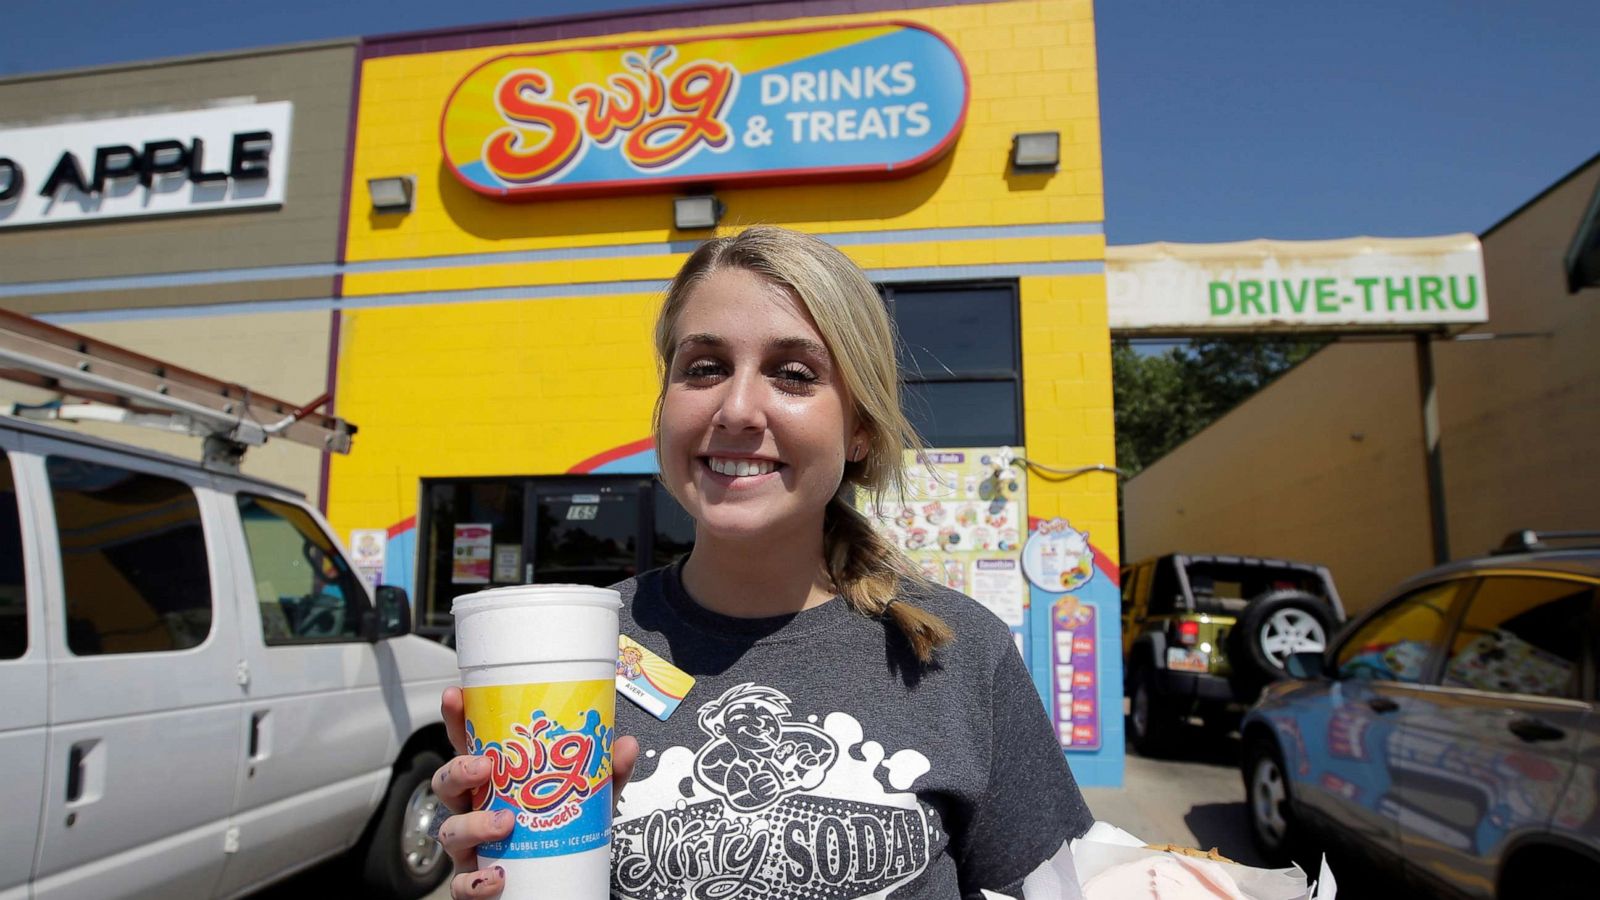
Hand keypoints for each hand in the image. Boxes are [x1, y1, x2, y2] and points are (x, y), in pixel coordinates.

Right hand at [435, 686, 639, 898]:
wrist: (565, 883)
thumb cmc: (561, 832)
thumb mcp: (587, 799)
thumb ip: (605, 773)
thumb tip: (624, 745)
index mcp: (495, 781)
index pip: (468, 746)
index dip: (457, 721)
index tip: (456, 697)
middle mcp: (475, 810)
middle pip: (446, 784)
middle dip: (458, 770)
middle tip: (485, 766)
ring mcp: (471, 847)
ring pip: (450, 832)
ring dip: (473, 824)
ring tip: (504, 823)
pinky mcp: (474, 883)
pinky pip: (462, 885)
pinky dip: (475, 882)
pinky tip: (497, 876)